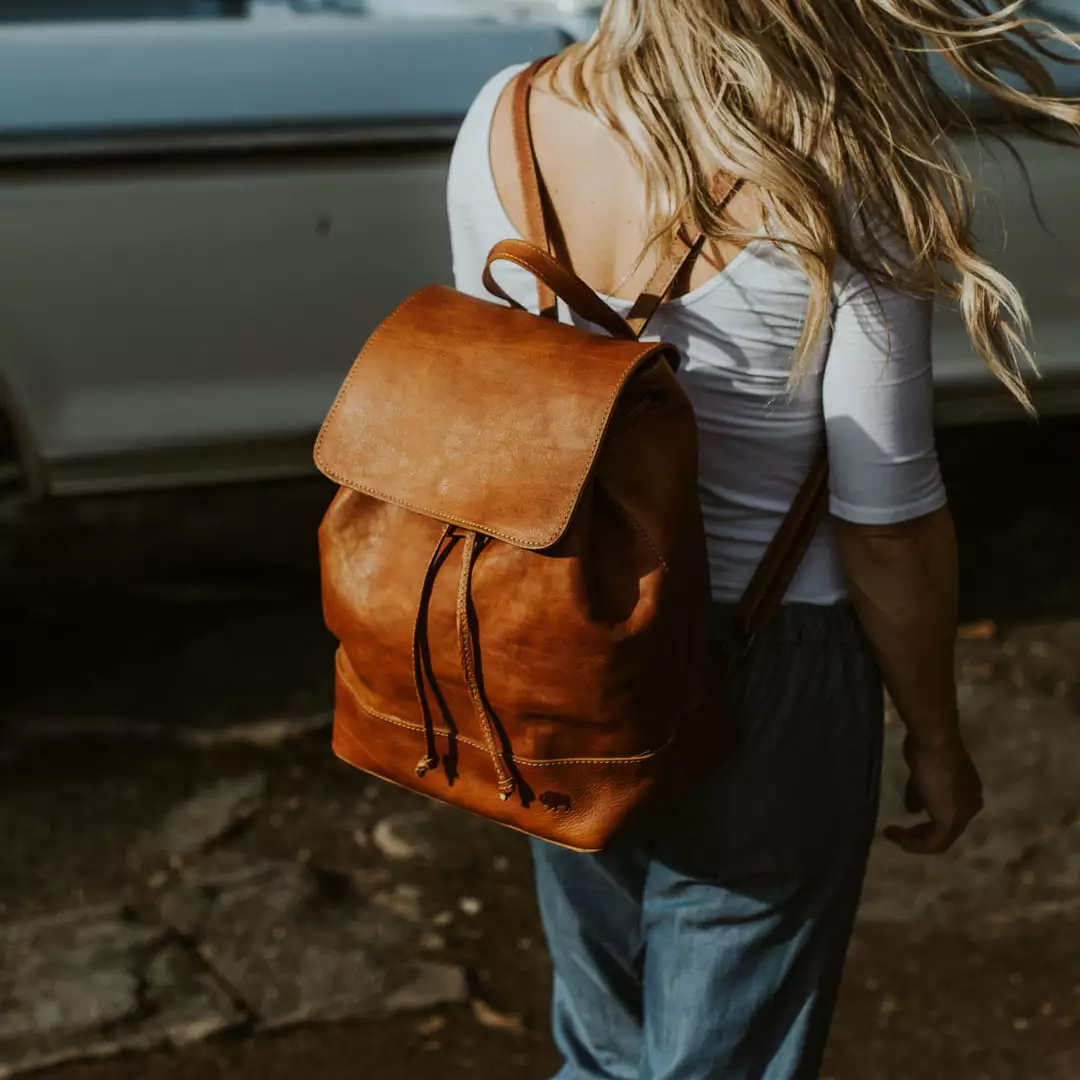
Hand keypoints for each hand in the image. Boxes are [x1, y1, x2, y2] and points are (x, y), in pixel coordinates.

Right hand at [884, 733, 983, 854]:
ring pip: (939, 841)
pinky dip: (911, 842)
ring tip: (892, 834)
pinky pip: (931, 842)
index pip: (949, 818)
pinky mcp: (949, 819)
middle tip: (897, 832)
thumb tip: (912, 810)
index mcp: (969, 795)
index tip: (905, 820)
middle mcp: (971, 807)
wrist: (933, 740)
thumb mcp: (922, 774)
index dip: (926, 823)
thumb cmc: (927, 749)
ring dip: (914, 841)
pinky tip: (893, 833)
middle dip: (919, 834)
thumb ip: (919, 794)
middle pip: (945, 833)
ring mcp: (962, 815)